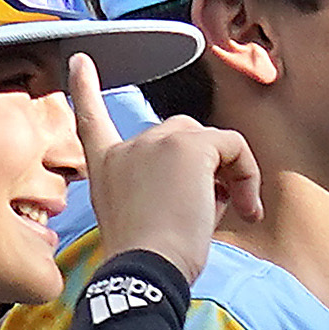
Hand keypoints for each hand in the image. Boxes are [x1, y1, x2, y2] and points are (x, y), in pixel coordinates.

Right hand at [64, 55, 256, 282]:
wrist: (147, 268)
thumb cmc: (151, 259)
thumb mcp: (146, 216)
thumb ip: (167, 187)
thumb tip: (212, 183)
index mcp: (106, 165)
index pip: (91, 117)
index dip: (85, 87)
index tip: (80, 61)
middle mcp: (125, 147)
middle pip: (181, 136)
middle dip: (205, 169)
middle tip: (216, 211)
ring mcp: (155, 141)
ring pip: (210, 140)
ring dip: (229, 172)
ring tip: (232, 211)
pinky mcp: (188, 146)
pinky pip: (234, 145)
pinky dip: (248, 174)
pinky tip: (244, 207)